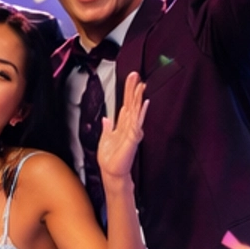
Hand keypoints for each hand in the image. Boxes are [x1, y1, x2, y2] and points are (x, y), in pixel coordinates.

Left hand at [96, 70, 146, 185]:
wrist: (111, 173)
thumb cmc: (110, 159)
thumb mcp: (105, 139)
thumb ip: (107, 127)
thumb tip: (106, 118)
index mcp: (123, 125)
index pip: (126, 104)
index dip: (128, 91)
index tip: (131, 79)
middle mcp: (129, 126)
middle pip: (132, 103)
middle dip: (133, 89)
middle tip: (135, 75)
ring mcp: (132, 131)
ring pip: (136, 110)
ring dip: (138, 97)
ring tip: (141, 85)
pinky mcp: (133, 138)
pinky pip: (137, 122)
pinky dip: (141, 113)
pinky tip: (144, 103)